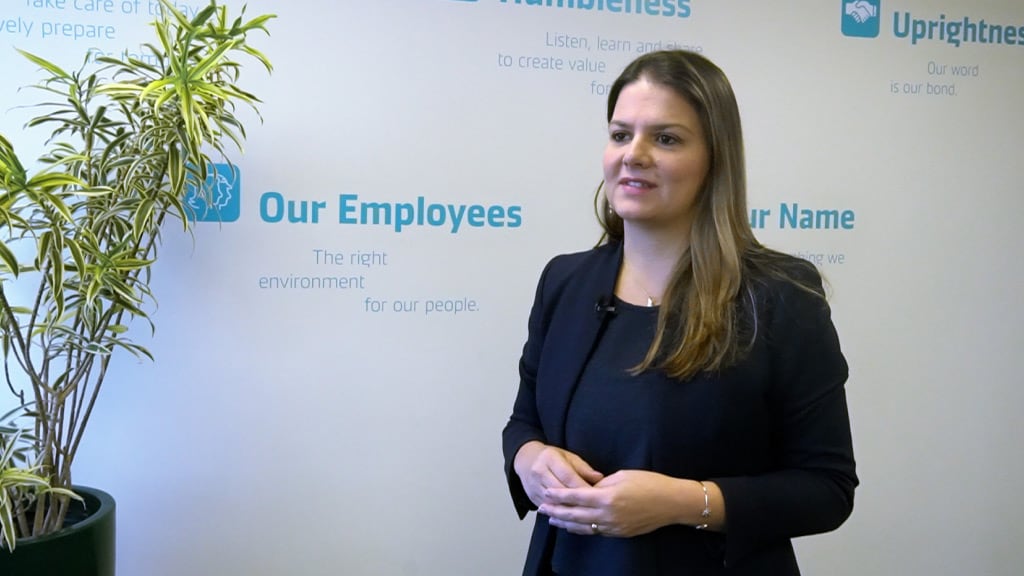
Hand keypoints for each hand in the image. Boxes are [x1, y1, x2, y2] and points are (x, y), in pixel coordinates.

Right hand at [514, 441, 603, 507]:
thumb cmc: (551, 458)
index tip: (597, 495)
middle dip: (578, 500)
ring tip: (585, 515)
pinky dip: (561, 514)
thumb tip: (599, 478)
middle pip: (560, 491)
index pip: (568, 476)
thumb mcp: (568, 456)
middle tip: (594, 508)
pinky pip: (548, 509)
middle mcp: (539, 472)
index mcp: (549, 458)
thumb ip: (583, 468)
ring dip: (569, 510)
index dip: (583, 487)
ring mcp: (534, 486)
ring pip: (554, 503)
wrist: (526, 460)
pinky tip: (572, 518)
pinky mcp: (532, 498)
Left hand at [539, 470, 683, 537]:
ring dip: (565, 523)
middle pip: (574, 515)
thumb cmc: (650, 483)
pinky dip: (581, 529)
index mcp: (607, 497)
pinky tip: (573, 526)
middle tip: (541, 508)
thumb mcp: (622, 476)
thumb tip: (587, 490)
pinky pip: (595, 532)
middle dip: (556, 511)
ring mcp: (614, 527)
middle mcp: (608, 515)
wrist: (672, 503)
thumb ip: (601, 485)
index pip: (576, 497)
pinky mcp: (619, 533)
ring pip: (583, 527)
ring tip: (552, 519)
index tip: (546, 493)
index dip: (559, 496)